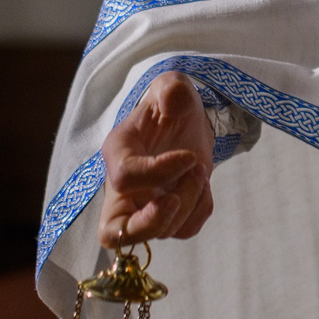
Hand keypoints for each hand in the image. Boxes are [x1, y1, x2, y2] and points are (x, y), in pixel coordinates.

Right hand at [96, 72, 216, 243]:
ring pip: (161, 230)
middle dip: (150, 222)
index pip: (125, 177)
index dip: (157, 172)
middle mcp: (123, 187)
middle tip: (173, 200)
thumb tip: (172, 97)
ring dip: (189, 202)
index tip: (189, 156)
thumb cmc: (173, 105)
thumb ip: (171, 88)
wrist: (187, 123)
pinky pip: (183, 231)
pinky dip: (200, 211)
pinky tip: (203, 187)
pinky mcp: (167, 217)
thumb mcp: (173, 87)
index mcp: (118, 153)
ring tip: (200, 171)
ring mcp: (143, 206)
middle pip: (115, 231)